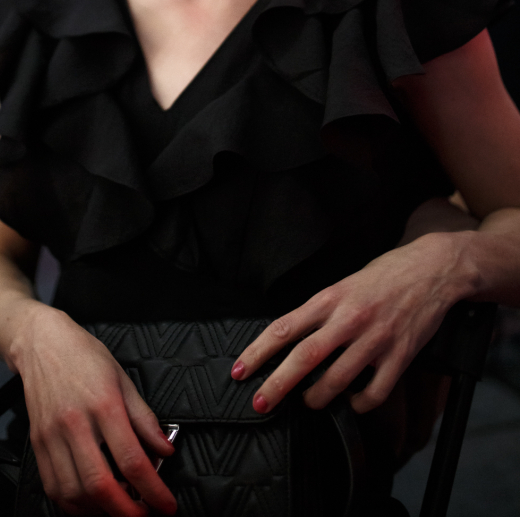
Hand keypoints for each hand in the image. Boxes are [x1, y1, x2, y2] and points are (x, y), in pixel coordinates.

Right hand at [10, 303, 176, 515]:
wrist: (42, 343)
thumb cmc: (82, 356)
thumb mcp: (123, 378)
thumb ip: (144, 417)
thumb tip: (164, 448)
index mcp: (103, 404)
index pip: (131, 459)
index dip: (153, 490)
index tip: (165, 504)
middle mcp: (75, 423)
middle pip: (101, 484)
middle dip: (127, 512)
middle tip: (144, 516)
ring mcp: (52, 436)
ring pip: (75, 493)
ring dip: (100, 512)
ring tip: (120, 509)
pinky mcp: (37, 444)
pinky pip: (54, 488)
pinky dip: (74, 505)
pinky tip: (90, 504)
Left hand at [231, 232, 472, 414]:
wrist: (432, 269)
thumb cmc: (384, 275)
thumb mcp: (344, 284)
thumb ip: (321, 311)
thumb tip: (291, 339)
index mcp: (330, 297)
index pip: (284, 327)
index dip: (258, 352)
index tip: (240, 371)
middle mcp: (350, 318)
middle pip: (305, 357)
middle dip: (277, 384)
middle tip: (260, 402)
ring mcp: (376, 338)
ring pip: (336, 381)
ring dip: (317, 398)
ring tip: (309, 401)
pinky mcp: (400, 355)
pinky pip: (374, 393)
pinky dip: (359, 404)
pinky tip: (354, 401)